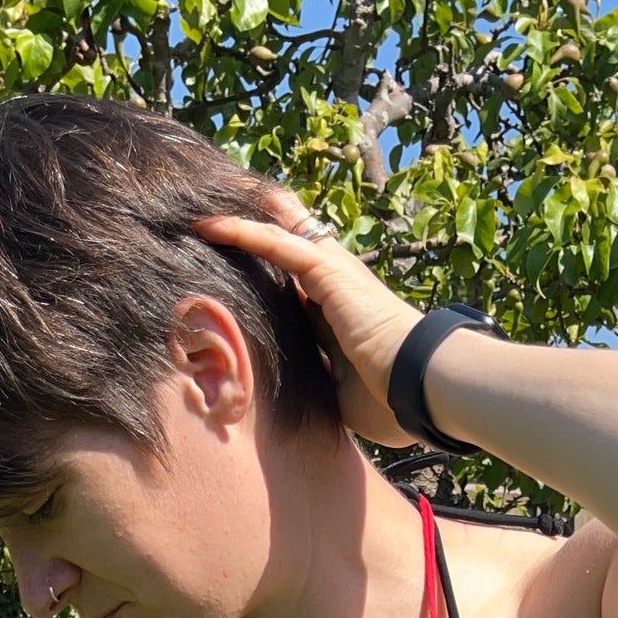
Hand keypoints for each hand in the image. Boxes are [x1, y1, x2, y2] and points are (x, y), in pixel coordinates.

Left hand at [193, 187, 421, 446]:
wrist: (420, 388)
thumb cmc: (390, 401)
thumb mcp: (341, 394)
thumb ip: (316, 386)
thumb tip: (292, 405)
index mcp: (339, 312)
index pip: (295, 280)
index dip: (266, 268)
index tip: (232, 267)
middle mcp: (335, 284)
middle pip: (287, 240)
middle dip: (252, 226)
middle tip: (210, 218)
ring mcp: (333, 272)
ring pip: (277, 231)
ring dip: (238, 222)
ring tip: (196, 212)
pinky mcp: (327, 271)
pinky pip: (275, 242)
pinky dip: (241, 232)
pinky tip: (207, 225)